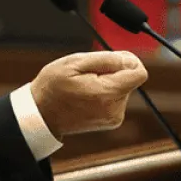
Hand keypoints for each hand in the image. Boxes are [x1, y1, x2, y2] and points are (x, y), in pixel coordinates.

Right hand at [30, 50, 147, 138]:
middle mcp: (115, 109)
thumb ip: (106, 59)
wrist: (41, 115)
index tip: (108, 61)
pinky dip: (105, 92)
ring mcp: (114, 117)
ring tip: (83, 86)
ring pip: (123, 87)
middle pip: (129, 79)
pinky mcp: (111, 121)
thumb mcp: (74, 62)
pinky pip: (117, 98)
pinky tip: (86, 95)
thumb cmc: (52, 87)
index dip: (126, 61)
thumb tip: (130, 60)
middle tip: (86, 75)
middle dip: (112, 72)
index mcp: (107, 94)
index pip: (139, 72)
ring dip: (107, 82)